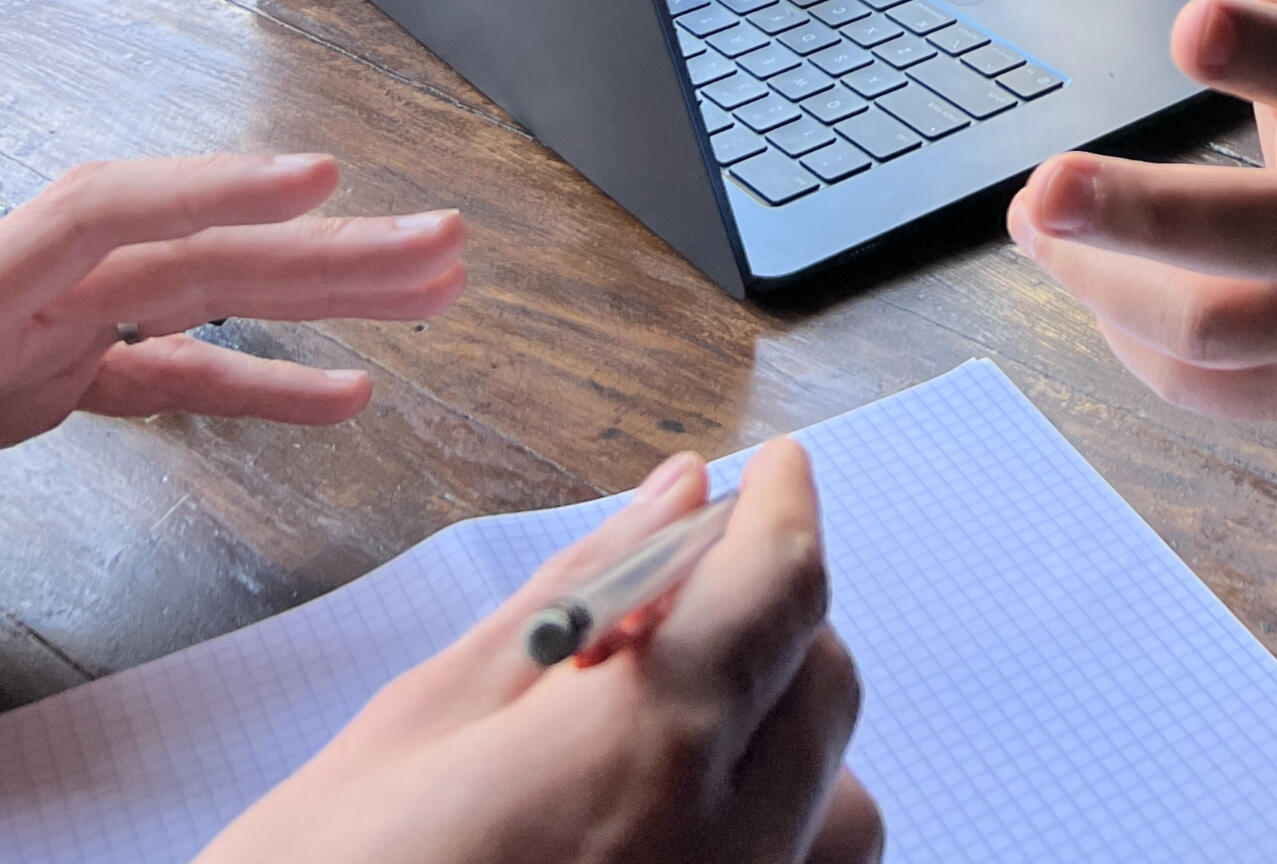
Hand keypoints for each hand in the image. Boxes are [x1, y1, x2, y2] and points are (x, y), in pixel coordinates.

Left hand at [0, 154, 465, 446]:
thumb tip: (66, 343)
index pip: (107, 211)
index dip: (216, 192)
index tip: (318, 182)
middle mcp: (43, 288)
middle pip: (207, 255)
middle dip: (330, 248)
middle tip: (435, 241)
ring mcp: (68, 325)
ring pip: (221, 300)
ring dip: (333, 292)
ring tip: (430, 285)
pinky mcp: (76, 373)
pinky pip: (187, 372)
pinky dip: (267, 380)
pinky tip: (345, 387)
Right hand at [197, 441, 880, 863]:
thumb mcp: (410, 733)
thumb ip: (571, 604)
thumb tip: (676, 494)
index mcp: (647, 752)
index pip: (780, 585)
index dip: (785, 510)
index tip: (777, 471)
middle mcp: (724, 851)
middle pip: (824, 688)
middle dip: (777, 617)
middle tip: (691, 598)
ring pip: (845, 814)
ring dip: (791, 748)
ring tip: (677, 734)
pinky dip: (775, 843)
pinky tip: (674, 834)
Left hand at [1005, 0, 1276, 417]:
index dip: (1259, 50)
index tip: (1185, 23)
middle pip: (1262, 233)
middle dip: (1141, 217)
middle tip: (1037, 189)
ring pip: (1223, 327)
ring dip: (1108, 283)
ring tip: (1035, 225)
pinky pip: (1213, 386)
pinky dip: (1137, 344)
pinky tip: (1099, 286)